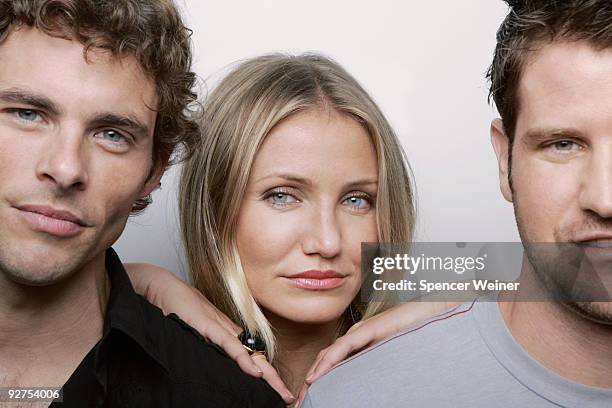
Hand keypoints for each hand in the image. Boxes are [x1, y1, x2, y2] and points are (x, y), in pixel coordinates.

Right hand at [124, 263, 294, 404]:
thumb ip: (210, 347)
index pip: (253, 358)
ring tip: (281, 391)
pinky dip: (244, 360)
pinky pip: (230, 345)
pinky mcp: (209, 326)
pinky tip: (255, 372)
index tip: (277, 392)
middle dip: (275, 380)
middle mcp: (230, 333)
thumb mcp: (197, 333)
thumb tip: (219, 368)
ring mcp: (221, 329)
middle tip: (289, 397)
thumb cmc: (179, 308)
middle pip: (259, 359)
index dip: (267, 376)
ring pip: (251, 355)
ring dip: (268, 375)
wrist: (165, 288)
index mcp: (229, 335)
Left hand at [294, 299, 467, 406]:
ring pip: (329, 355)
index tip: (310, 398)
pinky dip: (327, 363)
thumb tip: (369, 386)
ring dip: (314, 375)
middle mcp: (357, 335)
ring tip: (304, 394)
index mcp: (361, 341)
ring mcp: (361, 331)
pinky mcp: (369, 329)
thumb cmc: (418, 331)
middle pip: (326, 359)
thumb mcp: (392, 353)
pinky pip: (343, 348)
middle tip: (301, 403)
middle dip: (312, 381)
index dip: (319, 378)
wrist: (434, 310)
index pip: (333, 361)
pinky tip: (317, 376)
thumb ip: (377, 364)